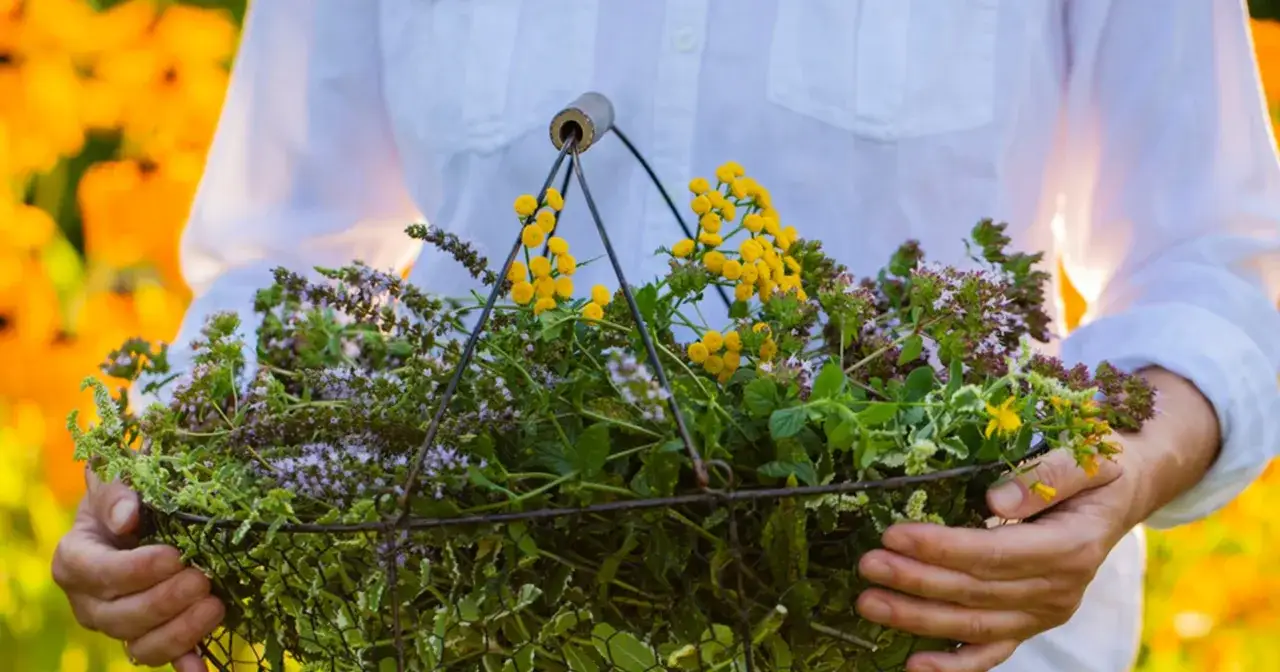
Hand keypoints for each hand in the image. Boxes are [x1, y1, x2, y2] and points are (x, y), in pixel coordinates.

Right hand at [52, 468, 224, 670]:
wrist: (140, 515)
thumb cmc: (128, 493)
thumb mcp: (118, 480)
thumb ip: (117, 493)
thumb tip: (127, 516)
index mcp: (75, 560)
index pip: (98, 574)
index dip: (135, 570)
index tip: (174, 556)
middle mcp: (90, 601)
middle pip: (120, 616)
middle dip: (164, 601)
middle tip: (201, 579)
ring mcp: (119, 624)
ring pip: (141, 643)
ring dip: (179, 631)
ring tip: (214, 606)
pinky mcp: (150, 636)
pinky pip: (164, 656)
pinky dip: (185, 663)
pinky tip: (203, 669)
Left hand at [855, 445, 1142, 671]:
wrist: (1120, 495)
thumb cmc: (1095, 470)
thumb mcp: (1084, 458)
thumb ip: (1046, 475)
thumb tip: (997, 499)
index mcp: (1071, 547)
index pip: (995, 553)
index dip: (942, 548)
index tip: (894, 535)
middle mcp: (1059, 589)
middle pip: (976, 591)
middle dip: (916, 581)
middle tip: (867, 565)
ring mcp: (1044, 612)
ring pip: (974, 624)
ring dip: (918, 618)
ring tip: (870, 602)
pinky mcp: (1030, 623)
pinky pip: (991, 652)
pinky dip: (953, 664)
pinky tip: (913, 664)